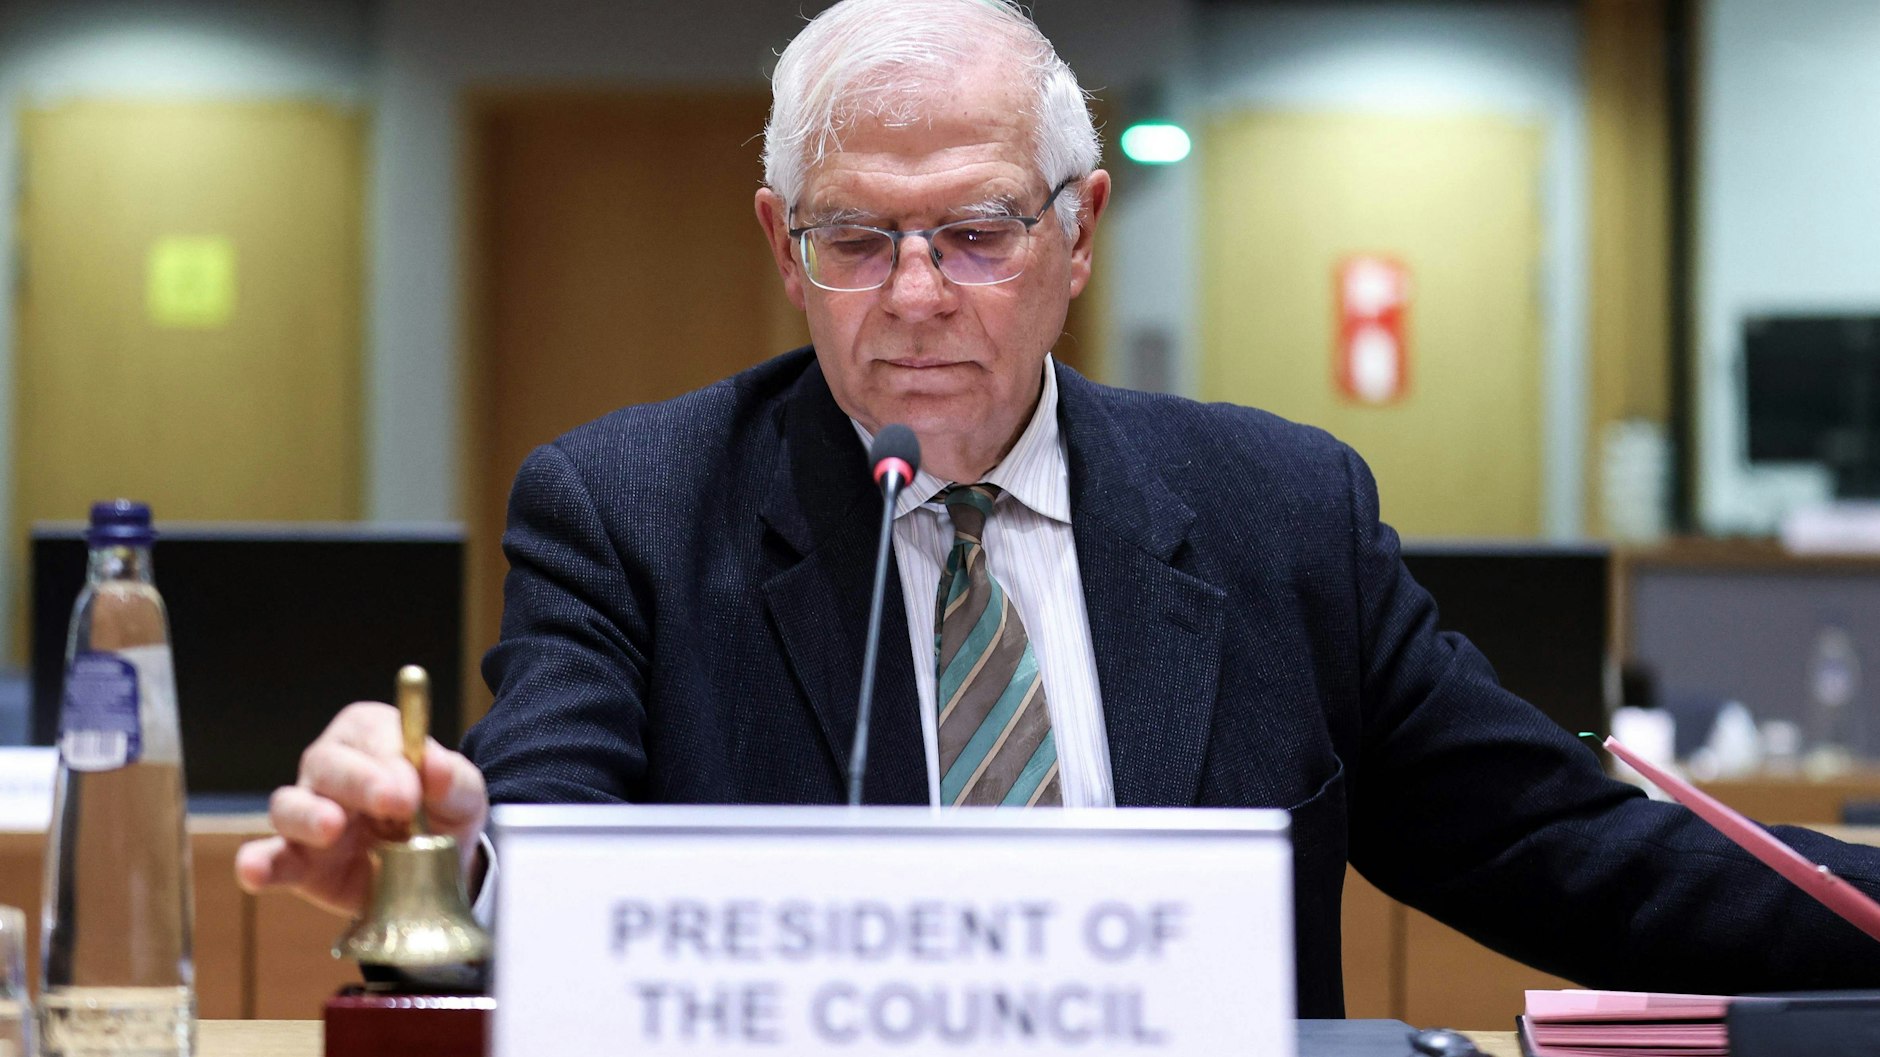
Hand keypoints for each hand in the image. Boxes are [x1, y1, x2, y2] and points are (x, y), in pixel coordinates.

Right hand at [234, 701, 488, 916]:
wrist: (438, 870)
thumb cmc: (442, 812)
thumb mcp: (463, 793)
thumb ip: (453, 779)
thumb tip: (436, 766)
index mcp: (372, 735)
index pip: (372, 732)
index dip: (390, 756)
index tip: (413, 789)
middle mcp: (331, 767)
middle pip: (328, 763)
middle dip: (359, 781)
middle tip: (394, 803)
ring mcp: (308, 814)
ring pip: (290, 804)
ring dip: (309, 816)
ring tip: (332, 829)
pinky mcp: (299, 861)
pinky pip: (271, 858)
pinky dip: (259, 863)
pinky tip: (254, 870)